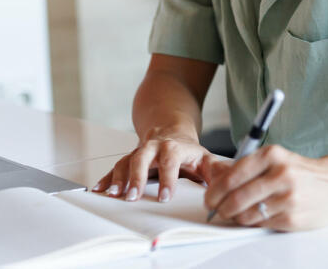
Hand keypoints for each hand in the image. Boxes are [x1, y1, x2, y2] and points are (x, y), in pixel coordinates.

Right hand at [93, 131, 219, 202]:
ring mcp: (139, 152)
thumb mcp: (205, 158)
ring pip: (126, 161)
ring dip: (119, 178)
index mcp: (174, 147)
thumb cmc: (189, 151)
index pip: (170, 160)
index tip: (165, 196)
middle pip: (142, 157)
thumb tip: (227, 182)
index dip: (168, 178)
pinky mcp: (129, 159)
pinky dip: (107, 178)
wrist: (171, 131)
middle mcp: (154, 147)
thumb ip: (216, 171)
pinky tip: (99, 189)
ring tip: (113, 194)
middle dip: (136, 177)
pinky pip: (115, 167)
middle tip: (133, 196)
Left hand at [204, 145, 327, 230]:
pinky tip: (255, 217)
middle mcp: (281, 174)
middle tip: (217, 210)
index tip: (209, 198)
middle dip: (220, 207)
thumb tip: (213, 176)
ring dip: (235, 217)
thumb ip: (246, 166)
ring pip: (246, 214)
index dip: (215, 190)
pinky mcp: (293, 218)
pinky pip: (261, 224)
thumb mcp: (276, 159)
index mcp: (272, 155)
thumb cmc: (301, 172)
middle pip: (236, 197)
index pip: (232, 176)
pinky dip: (252, 223)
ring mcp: (288, 198)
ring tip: (236, 214)